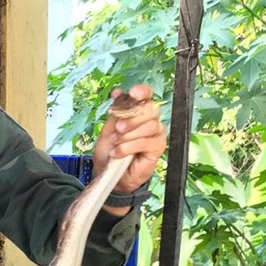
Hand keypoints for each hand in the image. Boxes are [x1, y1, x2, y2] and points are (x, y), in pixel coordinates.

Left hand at [92, 84, 166, 212]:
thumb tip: (117, 92)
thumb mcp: (107, 129)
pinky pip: (146, 142)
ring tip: (115, 144)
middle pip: (150, 109)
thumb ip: (115, 112)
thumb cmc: (109, 151)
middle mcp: (150, 120)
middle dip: (132, 117)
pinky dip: (129, 147)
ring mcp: (156, 134)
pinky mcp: (158, 148)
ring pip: (149, 126)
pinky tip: (118, 153)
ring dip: (129, 135)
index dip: (142, 91)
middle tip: (118, 129)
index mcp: (137, 111)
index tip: (133, 93)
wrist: (109, 174)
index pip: (146, 95)